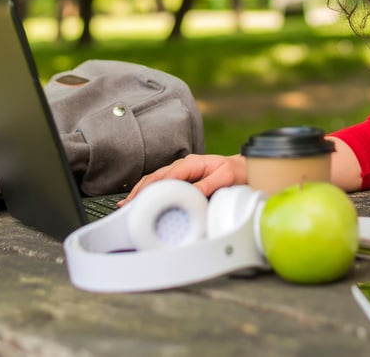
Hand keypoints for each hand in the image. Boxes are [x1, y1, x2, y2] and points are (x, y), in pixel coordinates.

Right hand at [120, 153, 247, 204]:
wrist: (242, 169)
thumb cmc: (235, 172)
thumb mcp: (224, 178)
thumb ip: (207, 185)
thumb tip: (190, 194)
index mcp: (191, 163)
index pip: (167, 176)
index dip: (152, 188)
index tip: (142, 199)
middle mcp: (183, 165)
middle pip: (156, 177)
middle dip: (140, 190)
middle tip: (127, 205)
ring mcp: (181, 171)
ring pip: (155, 179)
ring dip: (141, 191)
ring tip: (128, 204)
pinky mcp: (181, 178)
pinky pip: (161, 183)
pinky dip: (149, 191)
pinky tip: (141, 199)